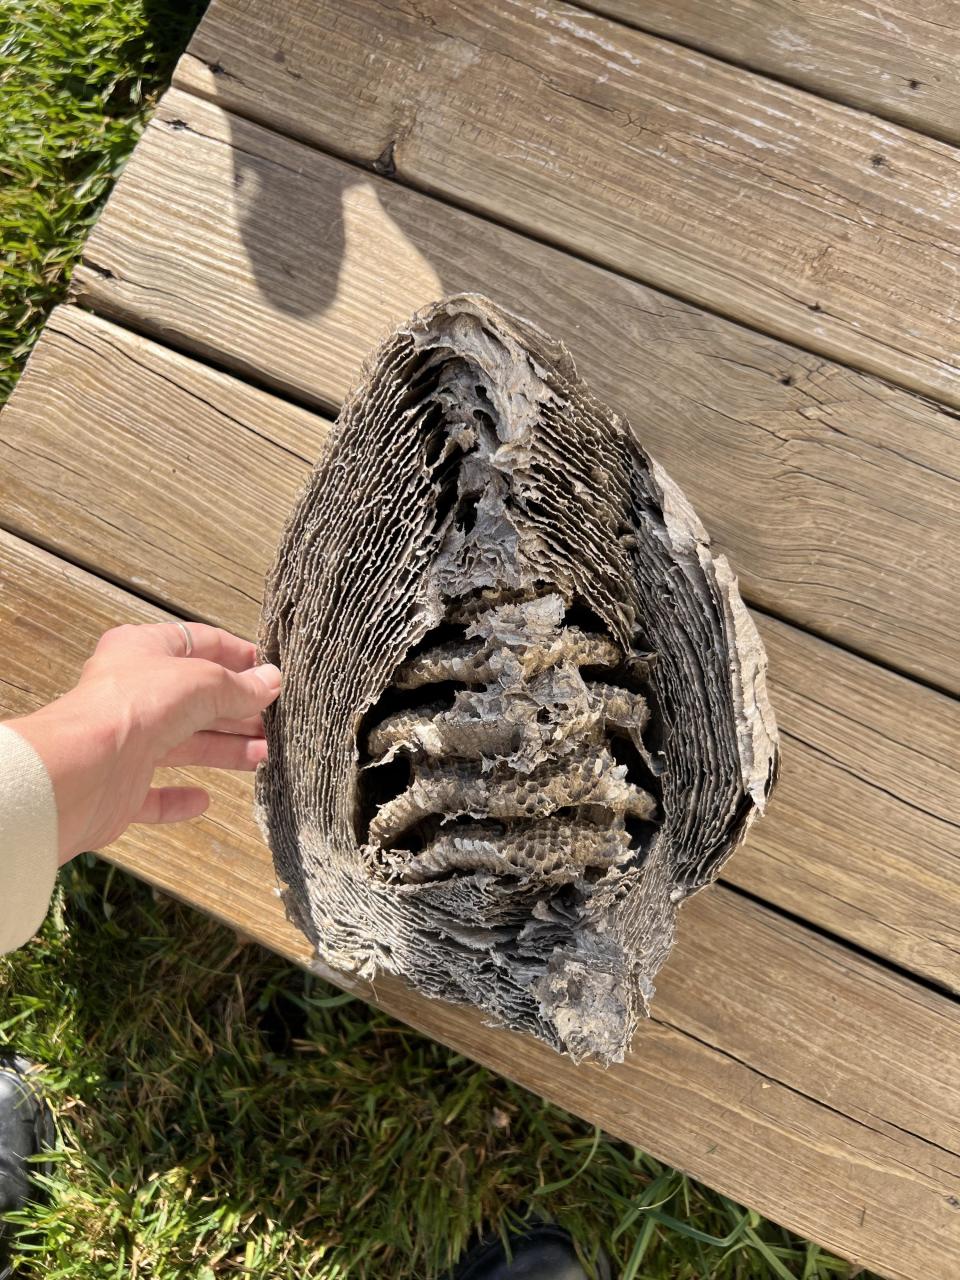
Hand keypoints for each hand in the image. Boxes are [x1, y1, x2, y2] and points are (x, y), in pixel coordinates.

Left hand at [6, 622, 280, 864]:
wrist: (84, 770)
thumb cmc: (132, 707)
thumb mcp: (203, 682)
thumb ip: (240, 686)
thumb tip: (271, 682)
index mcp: (142, 651)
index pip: (198, 644)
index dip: (235, 655)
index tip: (268, 671)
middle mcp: (132, 694)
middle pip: (196, 699)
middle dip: (237, 710)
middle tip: (274, 720)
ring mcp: (126, 741)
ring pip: (183, 744)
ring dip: (224, 750)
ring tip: (263, 755)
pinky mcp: (121, 786)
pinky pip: (154, 793)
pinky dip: (179, 798)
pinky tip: (203, 801)